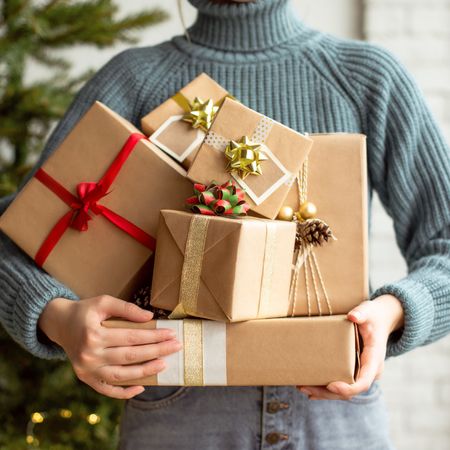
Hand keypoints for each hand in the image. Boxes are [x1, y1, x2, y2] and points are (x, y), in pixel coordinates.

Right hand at [38, 296, 181, 398]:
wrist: (59, 324)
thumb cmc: (85, 310)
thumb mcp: (104, 302)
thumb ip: (127, 308)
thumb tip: (149, 317)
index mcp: (94, 334)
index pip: (131, 337)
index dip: (153, 336)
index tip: (171, 333)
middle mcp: (89, 355)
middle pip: (130, 356)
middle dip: (156, 352)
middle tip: (176, 347)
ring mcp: (87, 370)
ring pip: (121, 375)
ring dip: (145, 372)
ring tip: (164, 364)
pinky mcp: (85, 378)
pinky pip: (107, 389)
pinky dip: (124, 392)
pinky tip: (141, 386)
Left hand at [298, 294, 403, 399]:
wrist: (380, 319)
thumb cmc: (373, 316)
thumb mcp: (369, 312)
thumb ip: (362, 313)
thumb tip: (352, 316)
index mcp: (374, 360)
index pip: (364, 382)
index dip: (348, 388)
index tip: (331, 385)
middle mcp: (368, 371)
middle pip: (349, 391)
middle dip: (327, 393)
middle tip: (305, 388)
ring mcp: (360, 372)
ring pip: (343, 391)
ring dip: (322, 392)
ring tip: (301, 387)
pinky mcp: (352, 370)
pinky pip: (340, 383)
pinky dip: (324, 387)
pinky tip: (309, 387)